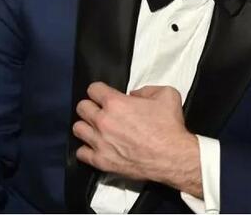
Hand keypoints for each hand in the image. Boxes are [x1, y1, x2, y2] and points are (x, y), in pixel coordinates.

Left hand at [72, 82, 201, 196]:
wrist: (172, 156)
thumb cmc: (169, 126)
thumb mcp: (167, 94)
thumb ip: (146, 90)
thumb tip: (134, 96)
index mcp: (116, 103)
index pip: (93, 89)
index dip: (99, 90)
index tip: (104, 95)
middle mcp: (103, 121)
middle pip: (82, 108)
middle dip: (91, 106)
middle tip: (102, 111)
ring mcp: (99, 142)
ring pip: (78, 129)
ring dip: (87, 126)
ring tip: (97, 129)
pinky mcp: (101, 161)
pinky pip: (81, 152)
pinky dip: (87, 148)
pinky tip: (98, 146)